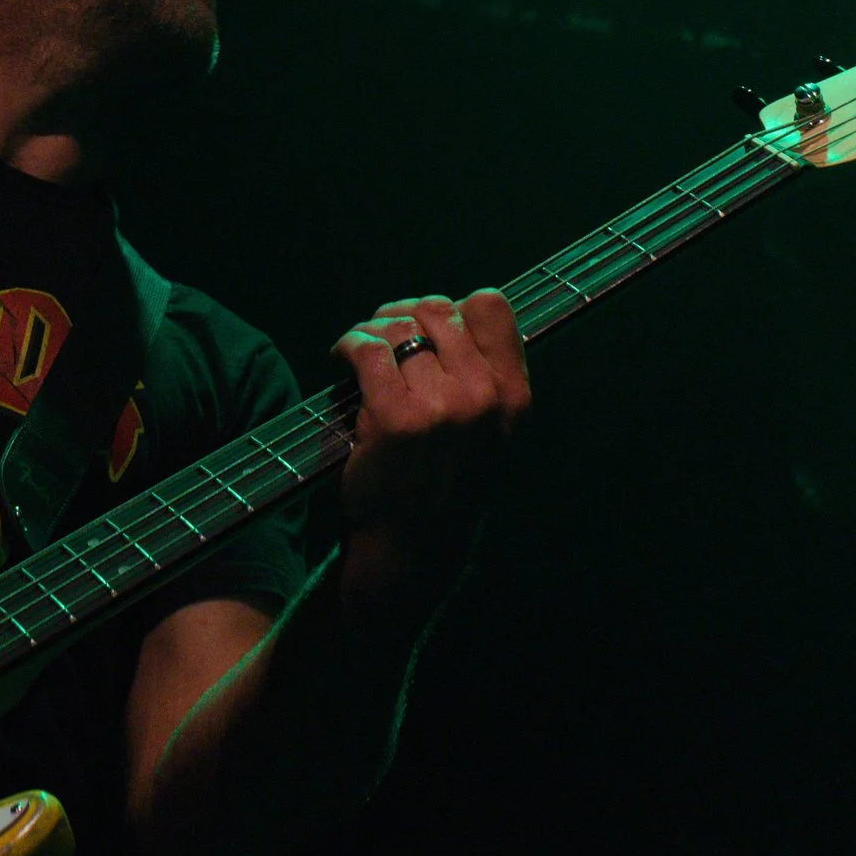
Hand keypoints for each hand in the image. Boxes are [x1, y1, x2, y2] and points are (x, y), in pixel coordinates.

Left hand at [329, 288, 530, 603]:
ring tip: (361, 352)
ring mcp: (441, 406)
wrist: (413, 549)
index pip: (490, 305)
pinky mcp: (395, 417)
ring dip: (371, 332)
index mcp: (513, 396)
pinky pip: (367, 349)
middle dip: (403, 317)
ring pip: (397, 328)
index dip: (453, 308)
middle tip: (383, 340)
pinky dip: (349, 345)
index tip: (429, 329)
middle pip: (435, 308)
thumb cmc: (445, 486)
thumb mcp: (491, 434)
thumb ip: (485, 376)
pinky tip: (342, 359)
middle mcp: (484, 396)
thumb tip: (452, 311)